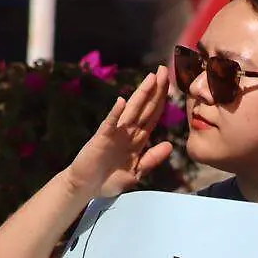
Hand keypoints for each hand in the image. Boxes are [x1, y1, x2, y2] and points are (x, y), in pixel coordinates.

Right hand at [64, 64, 174, 198]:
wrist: (86, 187)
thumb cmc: (109, 180)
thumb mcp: (136, 173)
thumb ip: (151, 159)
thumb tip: (169, 145)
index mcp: (138, 140)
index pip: (153, 116)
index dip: (162, 100)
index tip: (172, 84)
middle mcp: (128, 132)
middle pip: (145, 107)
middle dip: (156, 90)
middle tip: (164, 69)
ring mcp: (115, 133)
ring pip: (132, 111)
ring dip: (141, 94)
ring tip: (151, 78)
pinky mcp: (102, 138)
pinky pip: (110, 124)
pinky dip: (116, 113)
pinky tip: (122, 102)